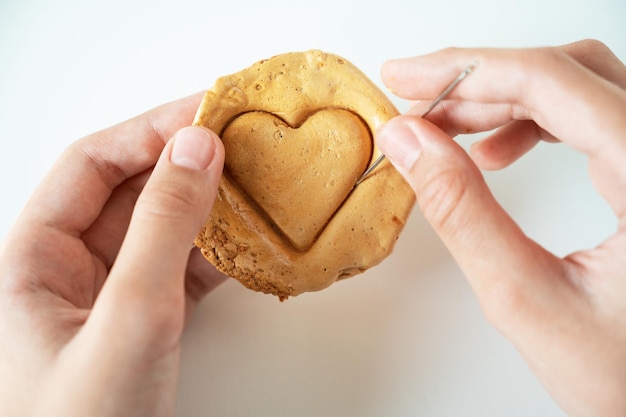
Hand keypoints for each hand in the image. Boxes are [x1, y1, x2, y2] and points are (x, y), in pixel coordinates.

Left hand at [0, 93, 225, 416]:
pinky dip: (219, 251)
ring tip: (258, 182)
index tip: (206, 111)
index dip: (150, 130)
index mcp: (33, 257)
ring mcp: (110, 294)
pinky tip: (252, 240)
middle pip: (130, 189)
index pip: (92, 164)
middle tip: (243, 139)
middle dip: (187, 163)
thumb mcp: (129, 320)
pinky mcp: (146, 319)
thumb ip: (163, 230)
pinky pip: (183, 266)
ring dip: (210, 205)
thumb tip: (196, 149)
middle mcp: (68, 267)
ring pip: (162, 227)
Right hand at [376, 39, 625, 416]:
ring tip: (446, 133)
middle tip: (416, 107)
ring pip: (576, 87)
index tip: (406, 77)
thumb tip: (411, 143)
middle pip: (565, 73)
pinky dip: (531, 121)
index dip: (467, 70)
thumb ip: (461, 212)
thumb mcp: (525, 297)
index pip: (551, 82)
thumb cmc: (625, 376)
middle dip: (478, 83)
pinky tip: (496, 151)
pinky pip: (588, 115)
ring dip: (502, 100)